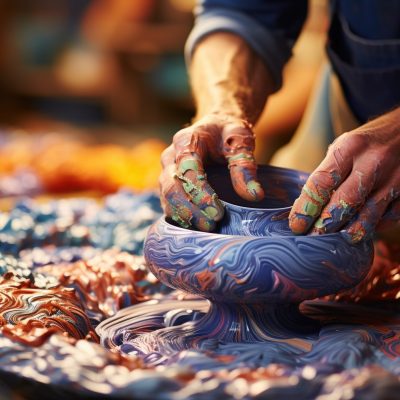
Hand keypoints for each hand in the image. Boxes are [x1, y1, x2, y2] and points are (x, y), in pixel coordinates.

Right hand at [160, 114, 264, 230]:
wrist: (215, 128)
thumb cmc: (228, 133)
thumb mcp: (241, 140)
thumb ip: (245, 166)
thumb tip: (254, 195)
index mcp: (186, 141)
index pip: (188, 169)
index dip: (201, 193)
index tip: (218, 212)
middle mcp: (171, 156)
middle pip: (172, 186)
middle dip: (190, 209)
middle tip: (211, 225)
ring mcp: (167, 172)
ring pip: (167, 198)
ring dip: (184, 216)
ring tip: (207, 229)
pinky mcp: (169, 185)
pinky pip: (168, 204)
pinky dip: (181, 217)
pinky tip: (197, 227)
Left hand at [289, 108, 399, 241]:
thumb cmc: (366, 143)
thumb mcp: (343, 148)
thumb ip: (328, 175)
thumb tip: (307, 209)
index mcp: (349, 148)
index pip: (321, 183)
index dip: (306, 208)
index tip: (296, 225)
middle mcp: (373, 161)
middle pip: (344, 202)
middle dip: (325, 225)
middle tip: (312, 238)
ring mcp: (395, 177)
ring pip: (368, 214)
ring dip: (349, 231)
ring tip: (335, 243)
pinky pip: (389, 217)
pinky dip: (374, 227)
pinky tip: (361, 231)